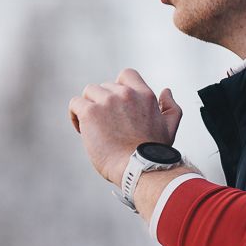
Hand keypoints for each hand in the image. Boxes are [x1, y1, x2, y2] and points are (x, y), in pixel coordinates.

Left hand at [68, 68, 182, 183]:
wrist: (138, 169)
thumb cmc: (152, 154)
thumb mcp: (170, 128)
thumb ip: (171, 107)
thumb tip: (166, 91)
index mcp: (144, 95)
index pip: (127, 75)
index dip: (118, 87)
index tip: (116, 105)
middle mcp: (126, 94)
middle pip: (105, 87)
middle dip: (103, 103)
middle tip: (105, 125)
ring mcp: (107, 101)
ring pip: (89, 92)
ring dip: (88, 106)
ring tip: (91, 127)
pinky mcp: (90, 112)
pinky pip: (75, 103)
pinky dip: (75, 114)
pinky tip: (80, 129)